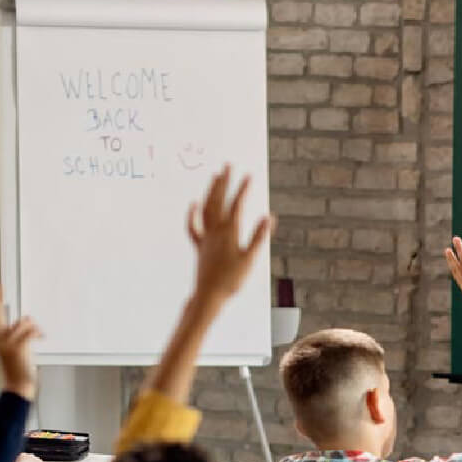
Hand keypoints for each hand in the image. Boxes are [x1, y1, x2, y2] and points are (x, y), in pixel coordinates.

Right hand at [0, 282, 40, 399]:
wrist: (19, 384)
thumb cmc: (18, 366)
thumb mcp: (11, 348)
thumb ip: (13, 334)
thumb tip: (23, 319)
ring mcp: (7, 343)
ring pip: (24, 321)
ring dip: (34, 326)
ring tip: (37, 336)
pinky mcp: (19, 347)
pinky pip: (31, 330)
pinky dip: (39, 333)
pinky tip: (41, 338)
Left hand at [186, 166, 273, 307]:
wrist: (209, 295)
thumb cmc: (232, 280)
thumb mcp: (250, 259)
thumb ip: (259, 237)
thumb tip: (268, 217)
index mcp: (229, 232)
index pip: (236, 205)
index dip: (243, 190)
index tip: (249, 176)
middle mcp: (215, 231)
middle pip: (218, 201)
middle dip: (224, 182)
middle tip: (228, 165)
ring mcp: (205, 237)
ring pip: (206, 209)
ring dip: (210, 191)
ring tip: (215, 176)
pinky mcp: (199, 245)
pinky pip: (193, 226)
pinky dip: (192, 213)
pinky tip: (194, 203)